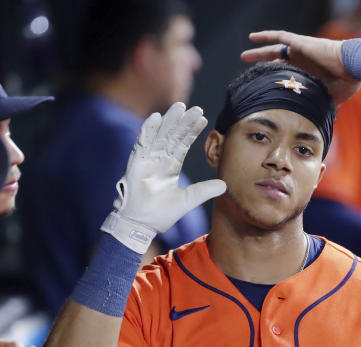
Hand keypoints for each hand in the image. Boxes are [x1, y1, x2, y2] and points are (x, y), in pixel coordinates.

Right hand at [102, 102, 225, 252]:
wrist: (141, 225)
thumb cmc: (160, 214)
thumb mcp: (188, 200)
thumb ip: (204, 191)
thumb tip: (225, 185)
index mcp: (170, 166)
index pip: (183, 144)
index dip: (192, 131)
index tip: (203, 119)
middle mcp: (159, 160)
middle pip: (173, 135)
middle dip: (184, 122)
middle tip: (196, 108)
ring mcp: (147, 160)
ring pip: (159, 135)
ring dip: (169, 121)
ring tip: (180, 107)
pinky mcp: (136, 163)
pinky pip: (142, 143)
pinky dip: (148, 130)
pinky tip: (156, 117)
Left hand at [243, 31, 360, 104]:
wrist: (352, 68)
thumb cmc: (345, 85)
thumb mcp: (329, 100)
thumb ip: (319, 108)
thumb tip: (318, 124)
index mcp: (308, 74)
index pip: (287, 76)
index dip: (274, 80)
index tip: (262, 88)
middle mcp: (302, 61)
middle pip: (277, 62)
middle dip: (262, 65)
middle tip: (248, 70)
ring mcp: (300, 51)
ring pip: (274, 49)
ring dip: (259, 52)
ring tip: (244, 57)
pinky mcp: (300, 43)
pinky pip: (280, 37)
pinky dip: (265, 36)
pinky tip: (251, 38)